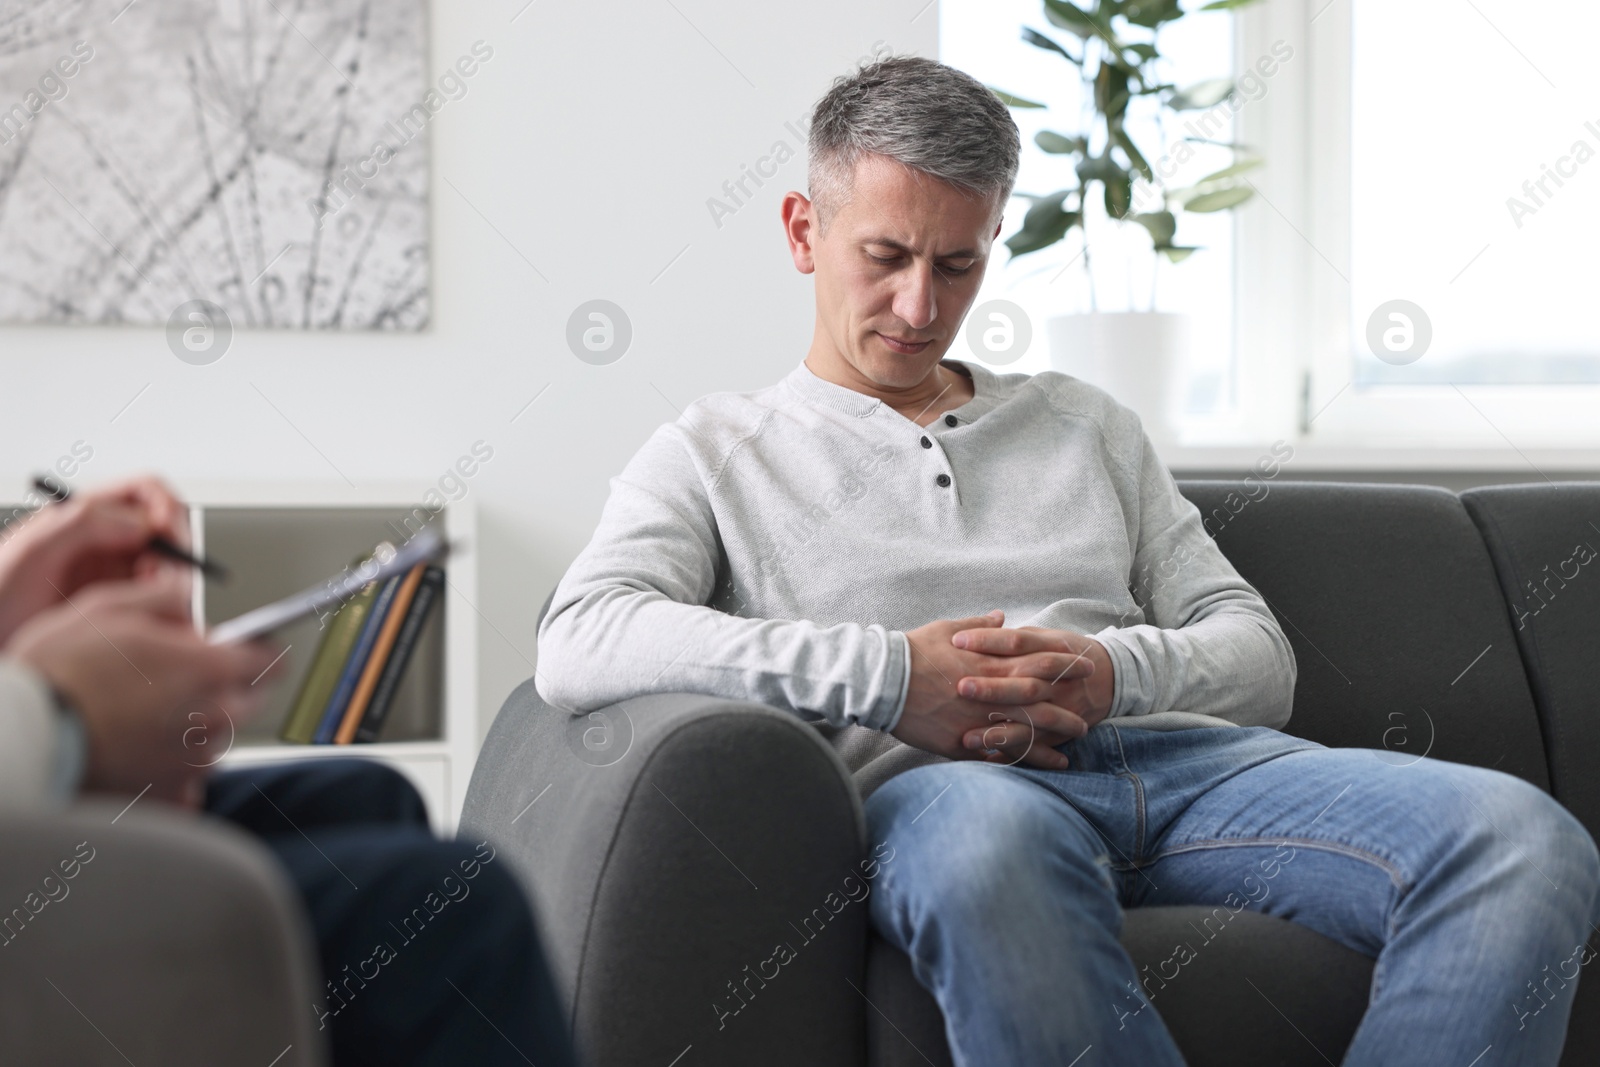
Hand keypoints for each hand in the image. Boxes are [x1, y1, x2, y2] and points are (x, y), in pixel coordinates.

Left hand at [0, 476, 190, 647]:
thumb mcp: (30, 552)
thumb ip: (83, 525)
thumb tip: (143, 522)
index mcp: (84, 516)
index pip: (143, 490)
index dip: (163, 503)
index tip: (165, 528)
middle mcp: (106, 541)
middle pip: (166, 527)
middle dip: (174, 546)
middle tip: (161, 571)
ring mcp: (116, 573)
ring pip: (169, 563)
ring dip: (170, 577)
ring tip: (146, 595)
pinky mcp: (123, 605)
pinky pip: (161, 597)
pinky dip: (164, 602)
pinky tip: (143, 612)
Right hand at [9, 571, 285, 807]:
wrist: (22, 738)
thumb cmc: (56, 674)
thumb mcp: (107, 608)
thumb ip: (163, 599)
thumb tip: (186, 603)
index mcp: (207, 669)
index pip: (269, 659)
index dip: (259, 650)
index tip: (250, 649)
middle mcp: (212, 718)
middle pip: (247, 700)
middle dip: (225, 686)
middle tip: (179, 678)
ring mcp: (193, 761)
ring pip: (215, 739)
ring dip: (195, 726)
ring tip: (142, 716)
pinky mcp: (170, 793)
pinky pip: (188, 778)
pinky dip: (171, 765)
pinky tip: (138, 750)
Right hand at [892, 612, 1092, 769]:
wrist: (882, 680)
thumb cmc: (913, 651)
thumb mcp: (947, 629)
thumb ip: (979, 626)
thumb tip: (1001, 618)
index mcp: (990, 662)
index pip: (1039, 661)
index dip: (1066, 664)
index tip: (1086, 666)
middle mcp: (990, 692)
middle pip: (1040, 702)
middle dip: (1067, 710)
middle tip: (1088, 717)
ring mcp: (978, 720)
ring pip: (1024, 734)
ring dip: (1049, 743)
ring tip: (1070, 753)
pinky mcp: (961, 742)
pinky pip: (995, 756)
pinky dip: (1016, 763)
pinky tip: (1031, 770)